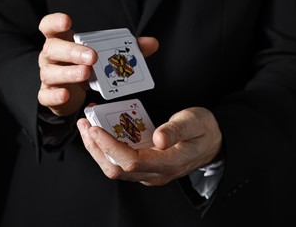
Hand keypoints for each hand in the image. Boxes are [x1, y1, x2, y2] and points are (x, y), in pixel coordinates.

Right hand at [37, 12, 158, 115]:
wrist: (70, 94)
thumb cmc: (86, 68)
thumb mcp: (103, 57)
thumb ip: (126, 49)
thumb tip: (152, 43)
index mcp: (62, 41)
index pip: (49, 27)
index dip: (55, 22)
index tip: (68, 21)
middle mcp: (50, 57)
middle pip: (53, 48)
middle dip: (72, 51)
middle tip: (92, 57)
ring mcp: (47, 76)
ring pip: (51, 73)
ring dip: (69, 73)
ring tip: (86, 73)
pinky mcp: (47, 95)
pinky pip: (46, 95)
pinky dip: (56, 96)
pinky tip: (67, 94)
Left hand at [77, 107, 222, 185]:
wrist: (212, 143)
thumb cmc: (204, 130)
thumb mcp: (195, 122)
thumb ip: (178, 130)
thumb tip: (159, 139)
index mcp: (169, 163)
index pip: (131, 161)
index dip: (109, 146)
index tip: (95, 128)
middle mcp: (155, 173)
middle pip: (116, 169)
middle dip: (95, 148)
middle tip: (84, 124)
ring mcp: (149, 173)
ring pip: (115, 168)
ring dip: (97, 149)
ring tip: (87, 126)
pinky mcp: (145, 167)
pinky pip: (120, 162)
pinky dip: (106, 148)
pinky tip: (101, 132)